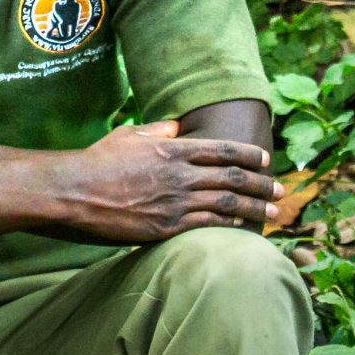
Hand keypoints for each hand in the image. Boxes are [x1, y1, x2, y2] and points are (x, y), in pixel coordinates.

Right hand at [46, 121, 281, 242]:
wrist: (74, 191)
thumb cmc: (97, 161)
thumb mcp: (128, 135)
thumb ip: (156, 130)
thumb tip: (175, 126)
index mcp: (173, 148)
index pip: (223, 149)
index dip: (249, 154)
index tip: (266, 159)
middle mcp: (180, 173)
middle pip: (233, 177)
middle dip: (261, 183)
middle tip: (279, 189)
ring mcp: (175, 201)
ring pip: (227, 203)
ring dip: (255, 207)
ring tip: (273, 211)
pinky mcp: (166, 226)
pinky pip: (208, 225)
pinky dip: (231, 226)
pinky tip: (244, 228)